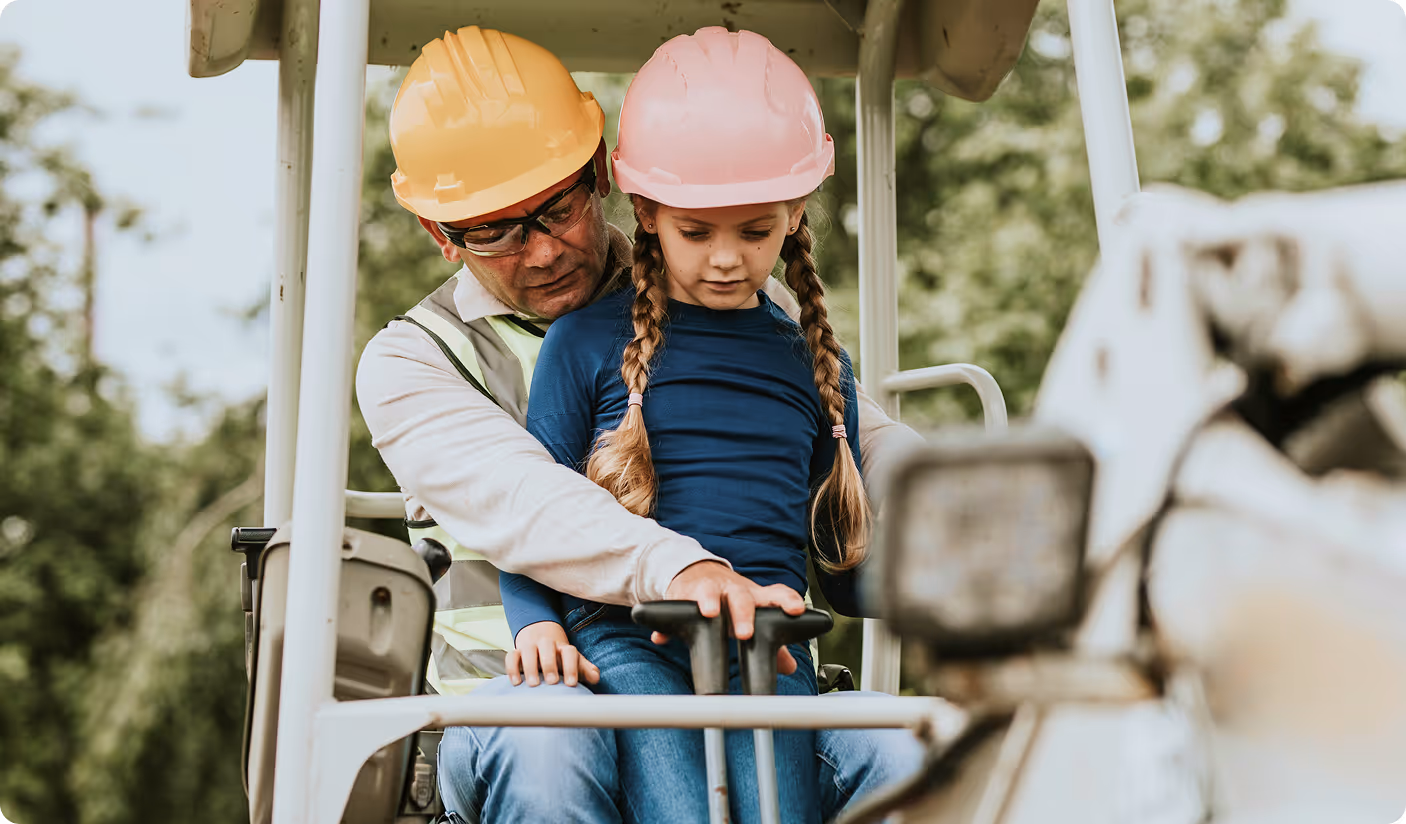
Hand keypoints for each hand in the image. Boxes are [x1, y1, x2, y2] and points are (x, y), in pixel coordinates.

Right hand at [505, 621, 600, 687]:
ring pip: (528, 650)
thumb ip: (584, 669)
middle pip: (548, 647)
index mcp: (563, 647)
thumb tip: (595, 677)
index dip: (571, 666)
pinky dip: (512, 668)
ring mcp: (530, 646)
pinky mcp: (517, 651)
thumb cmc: (559, 655)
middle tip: (552, 682)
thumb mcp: (573, 660)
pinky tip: (516, 682)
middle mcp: (546, 644)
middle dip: (550, 664)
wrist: (540, 634)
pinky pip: (512, 656)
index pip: (569, 651)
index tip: (571, 684)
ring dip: (530, 667)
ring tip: (533, 684)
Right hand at [662, 561, 805, 674]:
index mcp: (754, 597)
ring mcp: (709, 591)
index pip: (776, 594)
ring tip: (708, 613)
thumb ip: (772, 642)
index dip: (787, 600)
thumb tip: (790, 667)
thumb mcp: (754, 616)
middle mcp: (733, 591)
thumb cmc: (731, 601)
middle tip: (745, 632)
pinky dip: (668, 625)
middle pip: (742, 597)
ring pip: (710, 593)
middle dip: (743, 613)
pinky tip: (662, 638)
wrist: (698, 575)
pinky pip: (676, 608)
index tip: (796, 610)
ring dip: (709, 602)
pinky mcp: (684, 596)